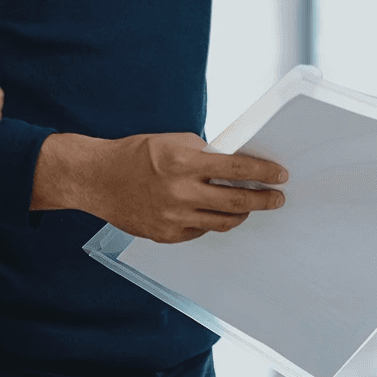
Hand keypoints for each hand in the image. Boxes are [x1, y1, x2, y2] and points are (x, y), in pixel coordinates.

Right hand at [38, 132, 287, 243]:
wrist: (96, 179)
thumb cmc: (133, 155)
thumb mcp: (172, 141)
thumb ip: (203, 152)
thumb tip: (232, 161)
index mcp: (183, 164)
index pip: (236, 168)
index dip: (263, 172)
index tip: (280, 175)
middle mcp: (180, 193)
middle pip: (236, 201)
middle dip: (263, 199)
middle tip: (277, 198)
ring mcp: (172, 218)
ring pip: (222, 221)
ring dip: (241, 213)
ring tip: (250, 205)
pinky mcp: (165, 235)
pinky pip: (200, 231)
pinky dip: (212, 221)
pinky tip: (215, 212)